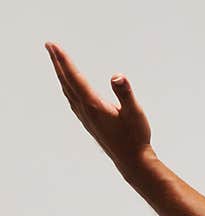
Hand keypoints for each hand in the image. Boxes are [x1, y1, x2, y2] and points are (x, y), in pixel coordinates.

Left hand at [45, 41, 153, 172]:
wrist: (132, 161)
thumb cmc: (135, 138)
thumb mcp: (135, 113)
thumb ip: (126, 94)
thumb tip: (117, 76)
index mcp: (93, 106)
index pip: (75, 78)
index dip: (64, 60)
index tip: (53, 46)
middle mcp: (85, 111)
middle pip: (67, 82)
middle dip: (58, 63)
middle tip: (49, 46)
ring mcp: (86, 118)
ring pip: (68, 92)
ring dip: (61, 75)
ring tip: (57, 62)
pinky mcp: (90, 123)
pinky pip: (72, 101)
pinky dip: (67, 88)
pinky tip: (69, 88)